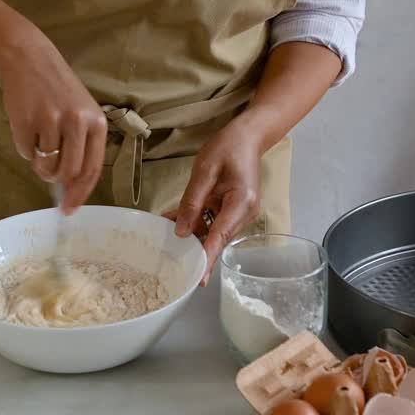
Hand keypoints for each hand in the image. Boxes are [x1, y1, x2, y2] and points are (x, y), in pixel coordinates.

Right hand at [0, 31, 106, 212]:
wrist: (29, 59)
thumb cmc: (58, 90)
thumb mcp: (81, 112)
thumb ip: (82, 147)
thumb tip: (72, 187)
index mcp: (96, 123)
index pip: (92, 169)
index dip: (80, 194)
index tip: (69, 209)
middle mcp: (77, 122)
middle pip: (68, 173)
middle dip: (57, 180)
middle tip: (49, 174)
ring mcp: (51, 122)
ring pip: (46, 166)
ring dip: (40, 165)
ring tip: (39, 145)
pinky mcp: (27, 122)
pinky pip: (26, 153)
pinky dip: (26, 148)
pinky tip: (27, 128)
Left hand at [166, 110, 274, 285]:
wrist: (248, 136)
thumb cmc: (229, 147)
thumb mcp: (205, 170)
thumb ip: (192, 201)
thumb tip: (180, 231)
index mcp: (241, 203)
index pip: (220, 236)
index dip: (207, 257)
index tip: (198, 278)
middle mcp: (244, 212)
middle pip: (217, 237)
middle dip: (194, 245)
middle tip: (169, 256)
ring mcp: (241, 212)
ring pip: (213, 231)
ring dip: (192, 231)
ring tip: (166, 227)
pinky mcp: (234, 209)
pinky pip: (213, 220)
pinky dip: (196, 221)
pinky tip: (175, 218)